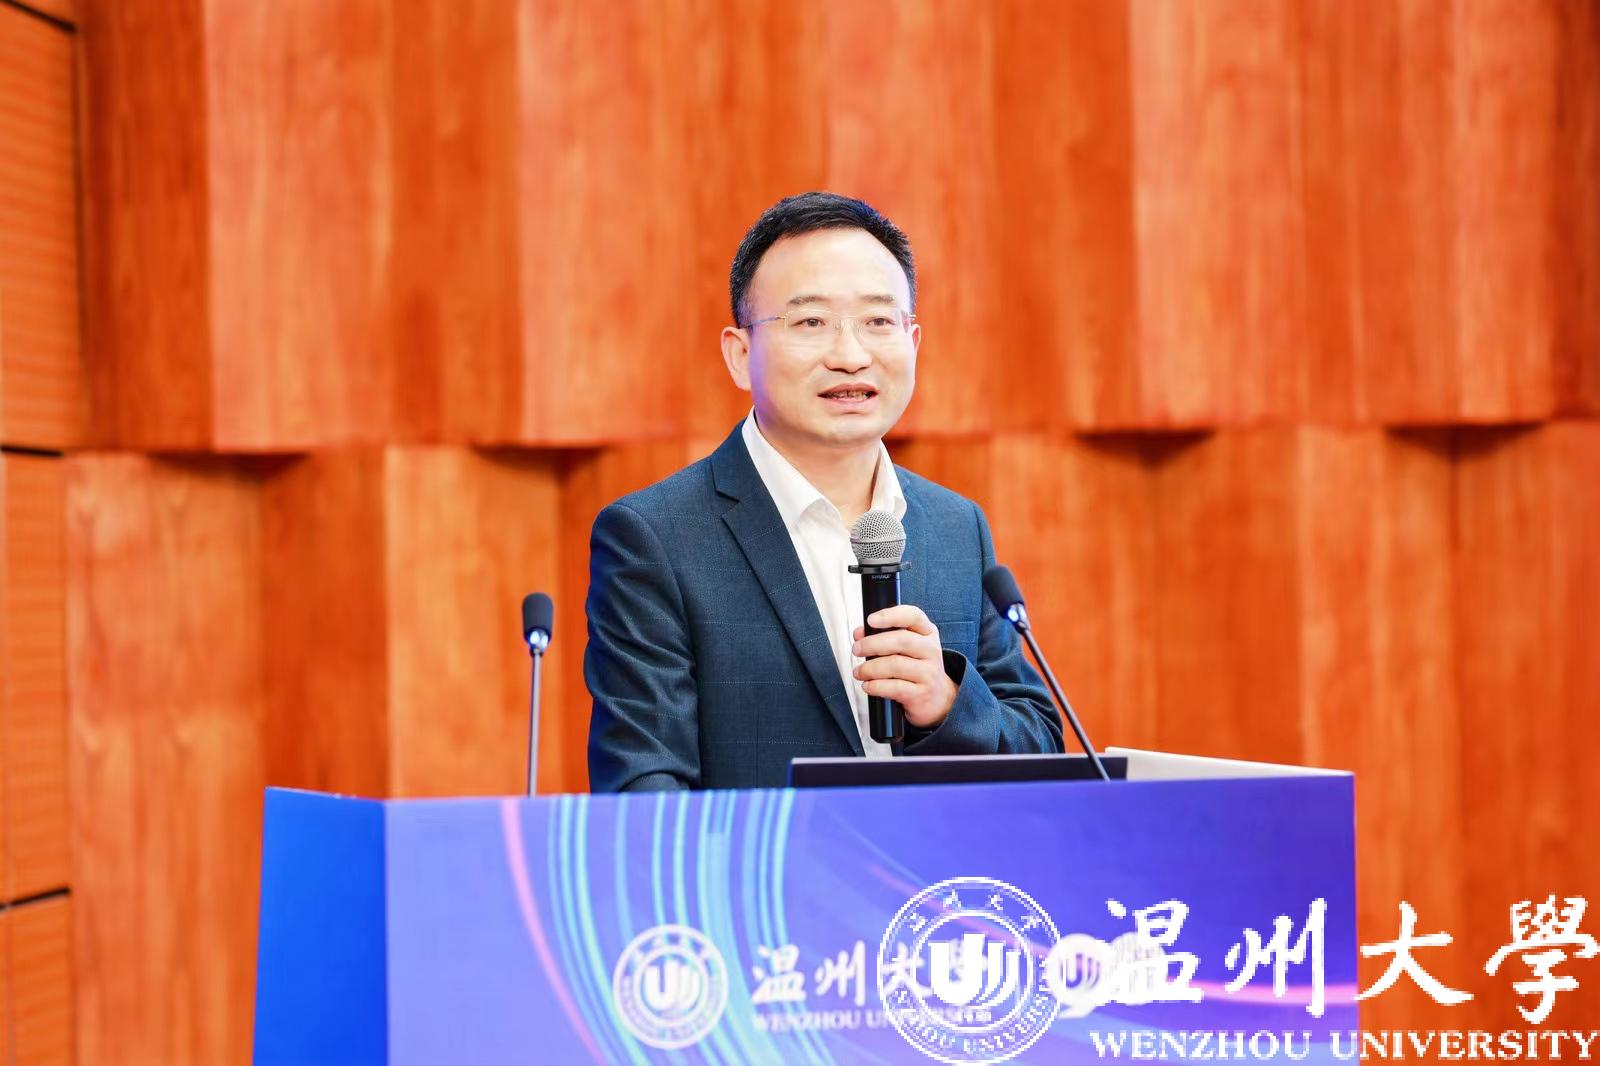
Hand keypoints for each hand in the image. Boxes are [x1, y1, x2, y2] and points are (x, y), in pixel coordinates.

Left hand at [851, 604, 957, 729]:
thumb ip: (883, 636)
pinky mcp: (922, 693)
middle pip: (901, 640)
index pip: (913, 616)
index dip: (890, 615)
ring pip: (895, 665)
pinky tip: (868, 685)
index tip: (870, 620)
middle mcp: (931, 650)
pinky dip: (876, 686)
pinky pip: (895, 687)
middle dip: (872, 644)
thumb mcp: (906, 647)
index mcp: (927, 632)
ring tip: (859, 672)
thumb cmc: (915, 667)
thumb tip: (859, 634)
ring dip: (870, 668)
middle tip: (856, 649)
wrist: (937, 697)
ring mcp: (929, 673)